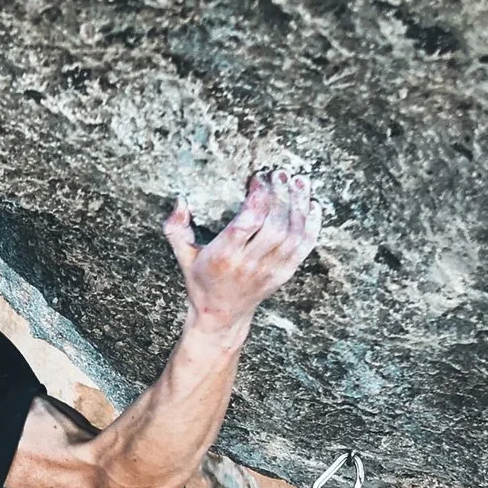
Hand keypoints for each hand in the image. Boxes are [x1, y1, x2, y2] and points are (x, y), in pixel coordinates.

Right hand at [164, 163, 319, 340]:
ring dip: (299, 205)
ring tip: (299, 181)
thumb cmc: (202, 280)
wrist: (222, 314)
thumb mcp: (182, 255)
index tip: (259, 178)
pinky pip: (304, 246)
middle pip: (275, 227)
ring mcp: (271, 270)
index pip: (247, 224)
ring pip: (293, 234)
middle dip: (281, 196)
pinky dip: (311, 224)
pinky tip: (311, 204)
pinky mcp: (285, 273)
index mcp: (224, 256)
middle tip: (281, 174)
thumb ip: (176, 228)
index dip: (258, 198)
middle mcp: (250, 263)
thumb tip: (180, 201)